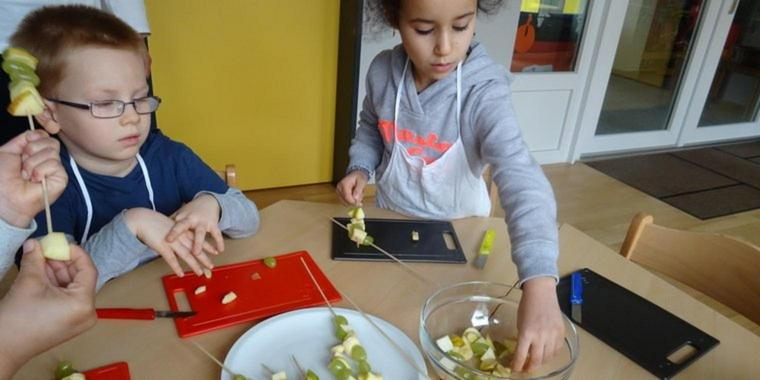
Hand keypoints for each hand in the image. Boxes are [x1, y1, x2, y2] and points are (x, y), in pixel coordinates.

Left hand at [0, 130, 66, 227]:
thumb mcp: (7, 151)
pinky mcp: (61, 180)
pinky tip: (34, 180)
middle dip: (32, 149)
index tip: (24, 148)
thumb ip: (23, 138)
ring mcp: (55, 170)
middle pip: (52, 142)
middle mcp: (47, 161)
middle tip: (22, 163)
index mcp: (35, 153)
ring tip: (26, 175)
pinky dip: (40, 171)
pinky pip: (54, 165)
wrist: (2, 196)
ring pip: (52, 153)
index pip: (45, 136)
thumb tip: (38, 133)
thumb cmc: (1, 177)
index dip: (35, 138)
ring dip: (32, 163)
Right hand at [0, 240, 95, 376]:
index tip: (61, 242)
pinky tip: (41, 271)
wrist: (4, 347)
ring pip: (72, 286)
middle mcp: (87, 312)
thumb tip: (35, 242)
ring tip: (40, 258)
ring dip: (57, 271)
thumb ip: (35, 259)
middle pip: (80, 278)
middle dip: (62, 261)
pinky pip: (67, 296)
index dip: (75, 253)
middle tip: (47, 248)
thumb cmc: (18, 320)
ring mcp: (79, 319)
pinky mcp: (69, 321)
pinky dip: (56, 284)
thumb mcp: (29, 282)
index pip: (88, 270)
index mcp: (84, 304)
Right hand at [125, 208, 216, 276]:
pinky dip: (177, 267)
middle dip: (204, 258)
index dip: (207, 246)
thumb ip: (175, 233)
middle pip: (195, 249)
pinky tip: (181, 274)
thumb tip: (178, 240)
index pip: (198, 239)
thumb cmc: (153, 221)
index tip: (216, 251)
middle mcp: (180, 236)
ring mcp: (172, 242)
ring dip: (194, 265)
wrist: (142, 218)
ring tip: (200, 273)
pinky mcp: (163, 246)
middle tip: (211, 267)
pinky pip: (171, 259)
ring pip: (186, 255)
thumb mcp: (169, 225)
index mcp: (182, 230)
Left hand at [165, 194, 223, 255]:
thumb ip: (170, 223)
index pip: (173, 225)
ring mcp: (203, 222)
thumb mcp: (180, 214)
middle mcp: (191, 219)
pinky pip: (217, 234)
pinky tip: (220, 251)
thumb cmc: (191, 210)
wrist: (208, 201)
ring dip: (198, 243)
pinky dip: (219, 242)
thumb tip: (156, 232)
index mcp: (181, 217)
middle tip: (171, 241)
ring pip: (200, 233)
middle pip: (184, 227)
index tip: (165, 239)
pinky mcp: (213, 224)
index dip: (169, 231)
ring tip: (197, 254)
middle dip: (178, 234)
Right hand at [336, 170, 367, 205]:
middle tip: (360, 196)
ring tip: (358, 194)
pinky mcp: (339, 194)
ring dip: (353, 201)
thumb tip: (355, 199)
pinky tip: (354, 195)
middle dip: (354, 201)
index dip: (353, 202)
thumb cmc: (359, 177)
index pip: (347, 197)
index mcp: (344, 184)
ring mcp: (338, 191)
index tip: (360, 203)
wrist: (356, 174)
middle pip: (345, 201)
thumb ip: (358, 190)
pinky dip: (350, 200)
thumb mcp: (362, 182)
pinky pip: (344, 201)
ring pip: (345, 202)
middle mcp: (339, 188)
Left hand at [512, 277, 564, 371]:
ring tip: (536, 362)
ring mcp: (552, 335)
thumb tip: (523, 351)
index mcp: (526, 333)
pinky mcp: (561, 332)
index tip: (514, 369)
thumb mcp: (519, 323)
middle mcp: (540, 336)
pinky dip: (551, 354)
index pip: (521, 356)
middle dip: (530, 368)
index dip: (517, 365)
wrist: (541, 293)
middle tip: (526, 370)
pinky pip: (557, 349)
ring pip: (548, 357)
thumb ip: (523, 338)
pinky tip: (546, 353)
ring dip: (541, 362)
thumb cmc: (527, 306)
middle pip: (537, 360)